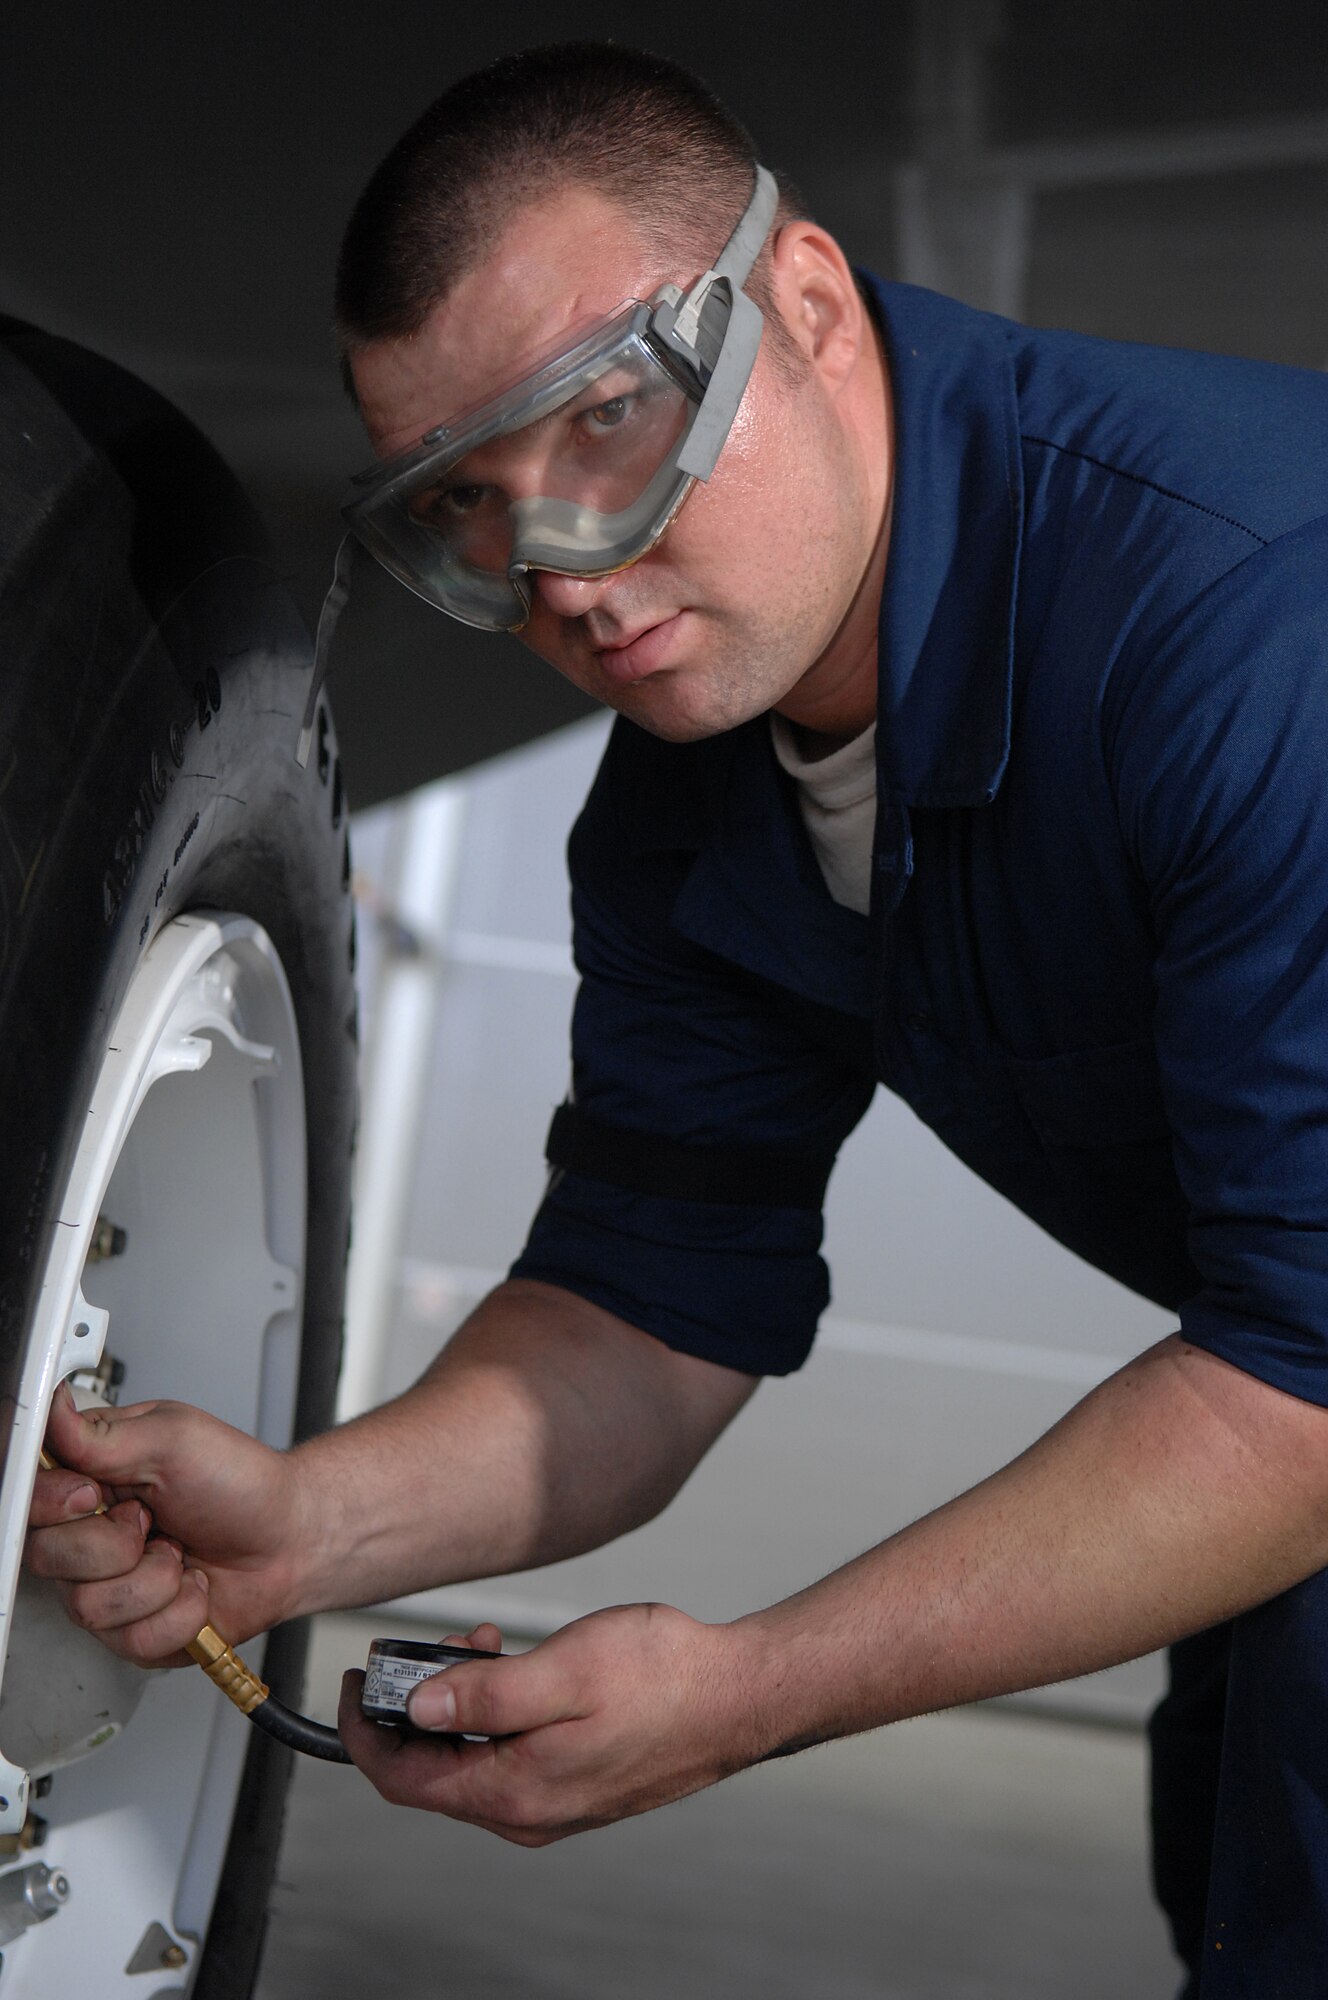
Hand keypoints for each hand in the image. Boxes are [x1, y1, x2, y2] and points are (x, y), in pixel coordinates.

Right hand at [25, 1384, 299, 1665]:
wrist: (288, 1539)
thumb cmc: (239, 1482)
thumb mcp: (174, 1438)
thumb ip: (102, 1433)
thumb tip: (53, 1409)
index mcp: (89, 1479)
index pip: (26, 1497)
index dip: (52, 1503)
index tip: (96, 1493)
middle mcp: (88, 1535)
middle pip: (48, 1557)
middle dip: (118, 1542)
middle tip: (154, 1519)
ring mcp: (107, 1586)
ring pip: (88, 1605)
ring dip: (156, 1579)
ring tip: (180, 1553)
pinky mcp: (132, 1630)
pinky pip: (130, 1639)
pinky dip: (179, 1612)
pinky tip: (192, 1585)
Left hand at [337, 1603, 757, 1845]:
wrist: (738, 1696)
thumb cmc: (664, 1677)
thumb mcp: (562, 1670)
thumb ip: (483, 1696)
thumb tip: (416, 1710)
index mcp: (516, 1794)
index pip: (404, 1779)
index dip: (363, 1731)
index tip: (354, 1683)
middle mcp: (529, 1813)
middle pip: (433, 1773)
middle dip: (417, 1709)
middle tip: (441, 1647)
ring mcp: (555, 1804)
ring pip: (471, 1764)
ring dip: (459, 1707)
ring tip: (487, 1646)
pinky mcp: (577, 1786)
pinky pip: (508, 1761)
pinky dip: (495, 1716)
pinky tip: (520, 1671)